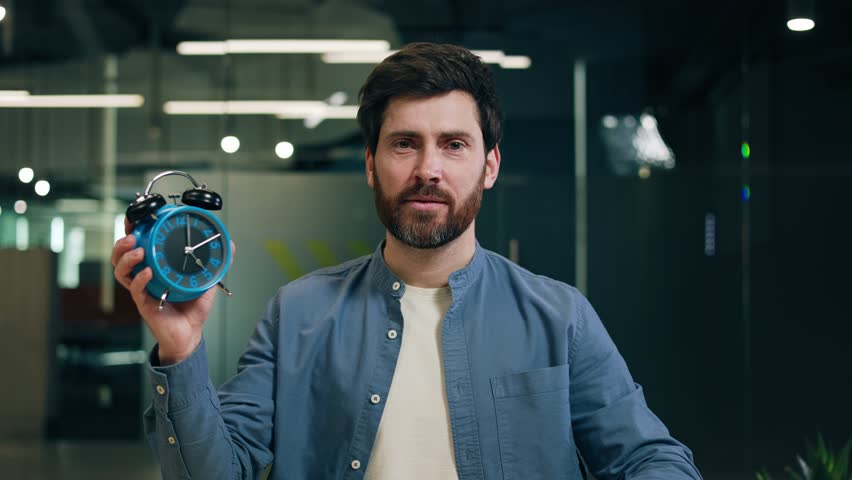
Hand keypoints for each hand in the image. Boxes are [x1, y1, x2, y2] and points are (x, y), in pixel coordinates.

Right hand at [112, 217, 235, 364]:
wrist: (190, 334)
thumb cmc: (192, 307)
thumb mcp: (206, 279)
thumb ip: (216, 261)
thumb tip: (231, 244)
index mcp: (155, 266)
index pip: (138, 245)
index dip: (133, 231)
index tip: (136, 217)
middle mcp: (144, 277)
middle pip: (121, 256)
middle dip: (122, 242)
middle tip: (133, 234)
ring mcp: (142, 290)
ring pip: (122, 271)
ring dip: (127, 257)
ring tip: (138, 250)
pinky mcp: (144, 304)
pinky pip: (135, 290)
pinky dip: (140, 279)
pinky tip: (148, 272)